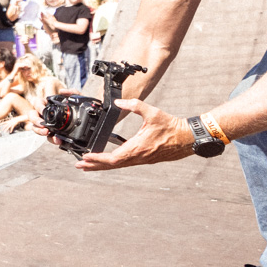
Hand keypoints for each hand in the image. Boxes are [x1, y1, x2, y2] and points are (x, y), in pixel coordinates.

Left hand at [35, 98, 195, 170]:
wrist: (188, 138)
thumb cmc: (172, 127)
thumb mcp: (152, 112)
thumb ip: (134, 105)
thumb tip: (118, 101)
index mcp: (137, 148)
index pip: (113, 158)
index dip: (98, 159)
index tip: (85, 158)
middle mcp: (138, 157)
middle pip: (112, 165)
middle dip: (94, 165)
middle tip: (79, 165)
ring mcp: (142, 159)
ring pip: (118, 165)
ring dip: (102, 165)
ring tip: (88, 165)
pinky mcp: (145, 158)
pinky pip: (126, 163)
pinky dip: (113, 163)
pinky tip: (108, 160)